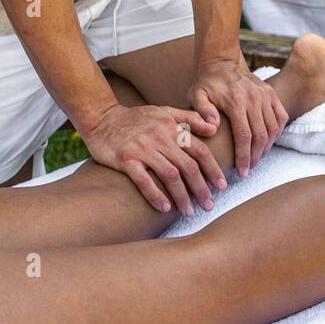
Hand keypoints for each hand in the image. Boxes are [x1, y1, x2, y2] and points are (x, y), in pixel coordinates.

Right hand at [82, 102, 224, 216]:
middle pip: (188, 166)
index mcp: (172, 128)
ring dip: (183, 196)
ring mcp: (142, 149)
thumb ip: (190, 119)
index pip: (200, 150)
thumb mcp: (165, 111)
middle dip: (202, 188)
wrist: (102, 118)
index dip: (213, 169)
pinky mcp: (126, 159)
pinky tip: (165, 208)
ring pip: (170, 175)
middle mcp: (160, 138)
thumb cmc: (136, 118)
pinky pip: (144, 180)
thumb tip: (215, 128)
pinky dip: (156, 195)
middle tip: (209, 205)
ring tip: (190, 212)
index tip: (222, 186)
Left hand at [189, 54, 287, 179]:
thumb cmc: (206, 83)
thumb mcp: (197, 95)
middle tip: (248, 169)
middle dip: (256, 157)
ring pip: (273, 129)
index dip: (244, 156)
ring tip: (256, 159)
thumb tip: (213, 128)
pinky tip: (268, 142)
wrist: (220, 62)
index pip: (245, 135)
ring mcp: (265, 95)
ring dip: (267, 148)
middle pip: (261, 135)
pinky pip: (281, 117)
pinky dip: (277, 132)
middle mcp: (254, 98)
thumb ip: (202, 111)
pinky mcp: (271, 93)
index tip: (241, 172)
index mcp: (236, 101)